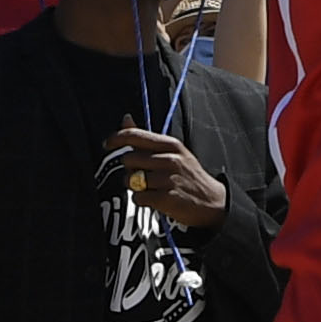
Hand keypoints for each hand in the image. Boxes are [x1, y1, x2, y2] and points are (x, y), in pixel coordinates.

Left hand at [103, 121, 227, 228]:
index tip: (107, 144)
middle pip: (129, 159)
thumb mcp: (173, 151)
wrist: (212, 203)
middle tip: (142, 174)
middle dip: (130, 169)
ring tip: (150, 188)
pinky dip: (142, 200)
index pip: (135, 135)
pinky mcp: (166, 199)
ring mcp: (168, 179)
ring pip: (131, 180)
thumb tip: (126, 119)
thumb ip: (146, 137)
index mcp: (170, 145)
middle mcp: (169, 159)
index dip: (116, 138)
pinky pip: (138, 198)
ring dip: (135, 186)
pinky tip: (154, 199)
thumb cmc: (189, 176)